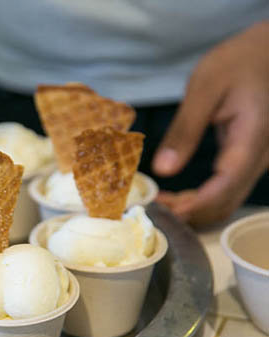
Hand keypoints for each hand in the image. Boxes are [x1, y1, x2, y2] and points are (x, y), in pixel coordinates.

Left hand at [152, 21, 268, 225]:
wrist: (265, 52)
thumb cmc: (235, 63)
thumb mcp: (204, 87)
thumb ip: (185, 130)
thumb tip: (162, 169)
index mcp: (252, 138)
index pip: (225, 186)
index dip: (193, 205)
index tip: (160, 209)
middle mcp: (261, 156)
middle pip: (226, 202)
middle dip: (189, 212)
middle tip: (151, 206)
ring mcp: (258, 161)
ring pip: (228, 202)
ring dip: (194, 210)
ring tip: (159, 202)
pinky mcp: (250, 161)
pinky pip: (228, 191)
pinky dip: (202, 200)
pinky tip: (177, 195)